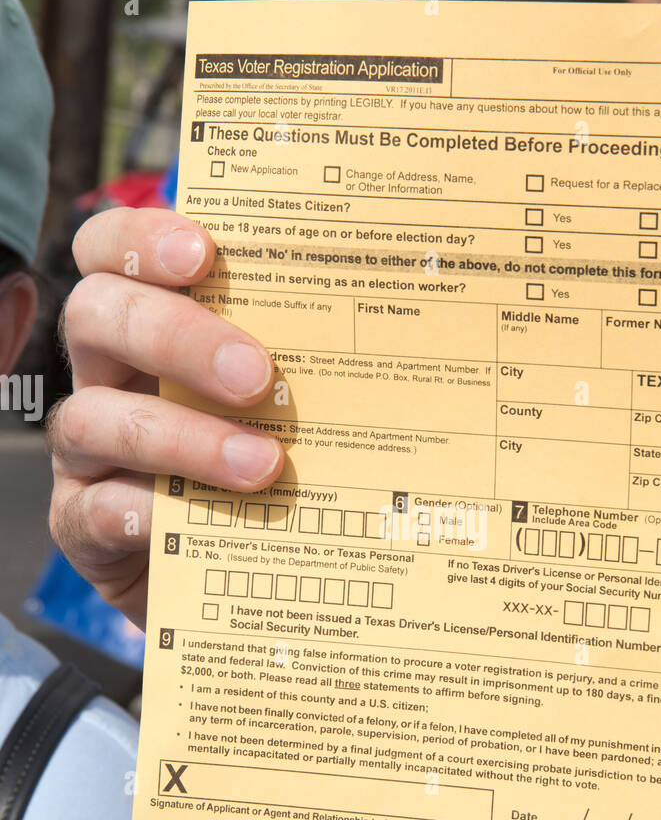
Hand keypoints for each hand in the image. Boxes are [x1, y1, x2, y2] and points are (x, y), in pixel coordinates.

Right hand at [48, 207, 283, 628]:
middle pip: (97, 317)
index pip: (112, 252)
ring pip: (94, 418)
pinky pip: (92, 509)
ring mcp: (89, 452)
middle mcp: (110, 376)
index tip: (203, 252)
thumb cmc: (281, 471)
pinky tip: (190, 519)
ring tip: (263, 464)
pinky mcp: (82, 525)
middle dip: (176, 337)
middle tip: (258, 375)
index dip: (141, 239)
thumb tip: (418, 319)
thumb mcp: (301, 405)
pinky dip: (141, 510)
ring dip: (182, 437)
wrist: (245, 580)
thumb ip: (320, 362)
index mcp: (153, 325)